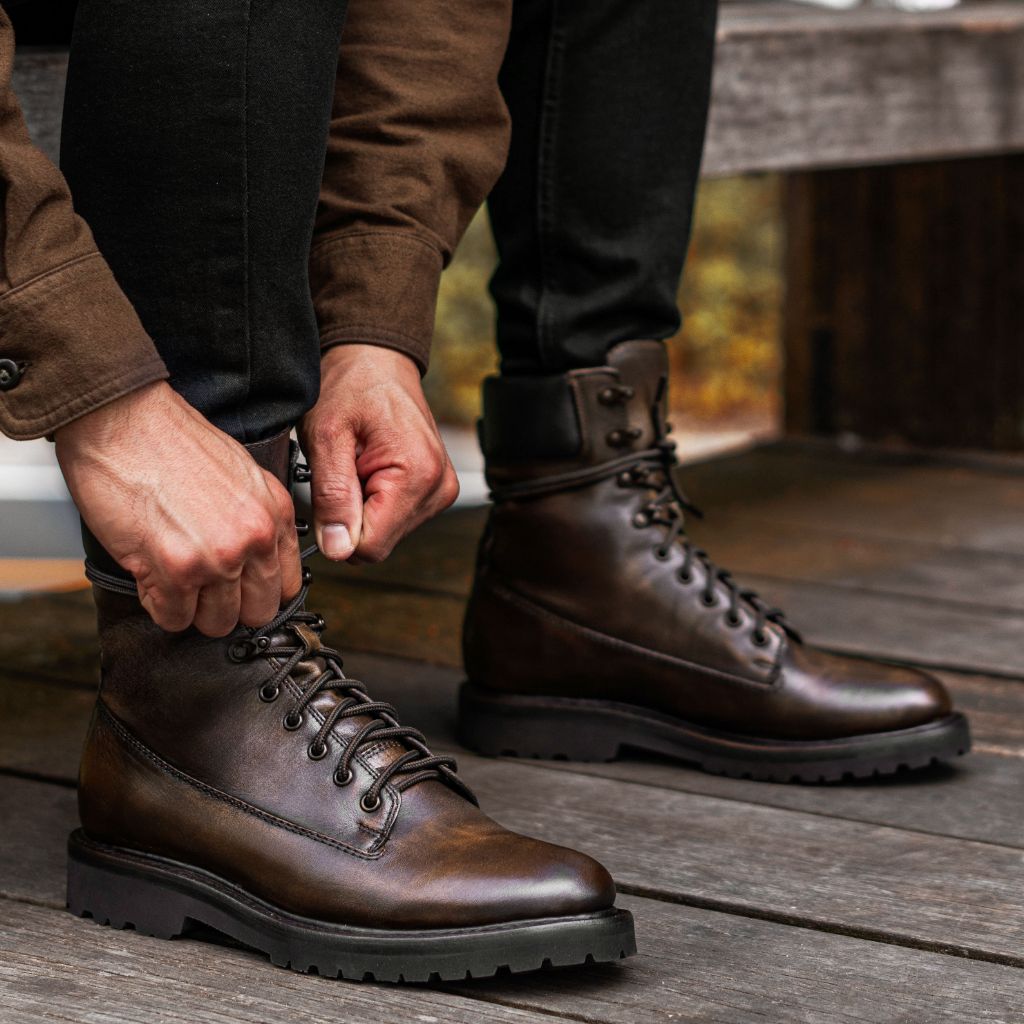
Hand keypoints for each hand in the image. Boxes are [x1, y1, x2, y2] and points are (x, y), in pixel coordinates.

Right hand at [55, 381, 301, 635]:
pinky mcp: (175, 570)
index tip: (237, 588)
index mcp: (274, 514)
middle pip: (255, 613)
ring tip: (173, 576)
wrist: (123, 420)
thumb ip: (258, 519)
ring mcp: (217, 558)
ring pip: (216, 623)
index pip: (286, 586)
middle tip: (200, 586)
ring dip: (191, 608)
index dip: (256, 591)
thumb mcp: (243, 475)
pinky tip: (150, 574)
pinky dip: (158, 605)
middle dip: (226, 606)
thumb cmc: (172, 441)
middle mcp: (253, 539)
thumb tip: (256, 562)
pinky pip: (173, 618)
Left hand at [300, 344, 458, 562]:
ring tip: (355, 467)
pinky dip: (373, 502)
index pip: (371, 546)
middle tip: (342, 472)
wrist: (376, 360)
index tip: (326, 495)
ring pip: (385, 535)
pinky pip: (394, 520)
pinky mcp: (435, 491)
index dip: (336, 530)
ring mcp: (440, 491)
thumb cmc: (352, 385)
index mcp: (418, 475)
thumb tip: (338, 550)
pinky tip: (368, 470)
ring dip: (360, 509)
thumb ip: (332, 496)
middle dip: (349, 517)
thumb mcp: (327, 436)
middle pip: (379, 544)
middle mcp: (438, 488)